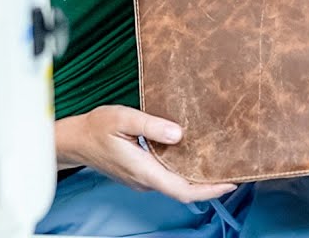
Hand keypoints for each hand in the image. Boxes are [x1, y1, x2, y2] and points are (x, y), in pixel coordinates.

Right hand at [59, 105, 236, 203]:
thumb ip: (151, 125)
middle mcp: (145, 180)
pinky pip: (167, 176)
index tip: (230, 183)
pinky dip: (183, 170)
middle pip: (183, 189)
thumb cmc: (96, 127)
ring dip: (196, 176)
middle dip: (209, 184)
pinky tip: (192, 155)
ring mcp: (142, 180)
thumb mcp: (123, 117)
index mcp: (143, 170)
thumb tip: (179, 133)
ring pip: (175, 183)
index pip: (182, 189)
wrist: (74, 140)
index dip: (208, 190)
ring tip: (218, 161)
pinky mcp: (140, 174)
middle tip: (233, 169)